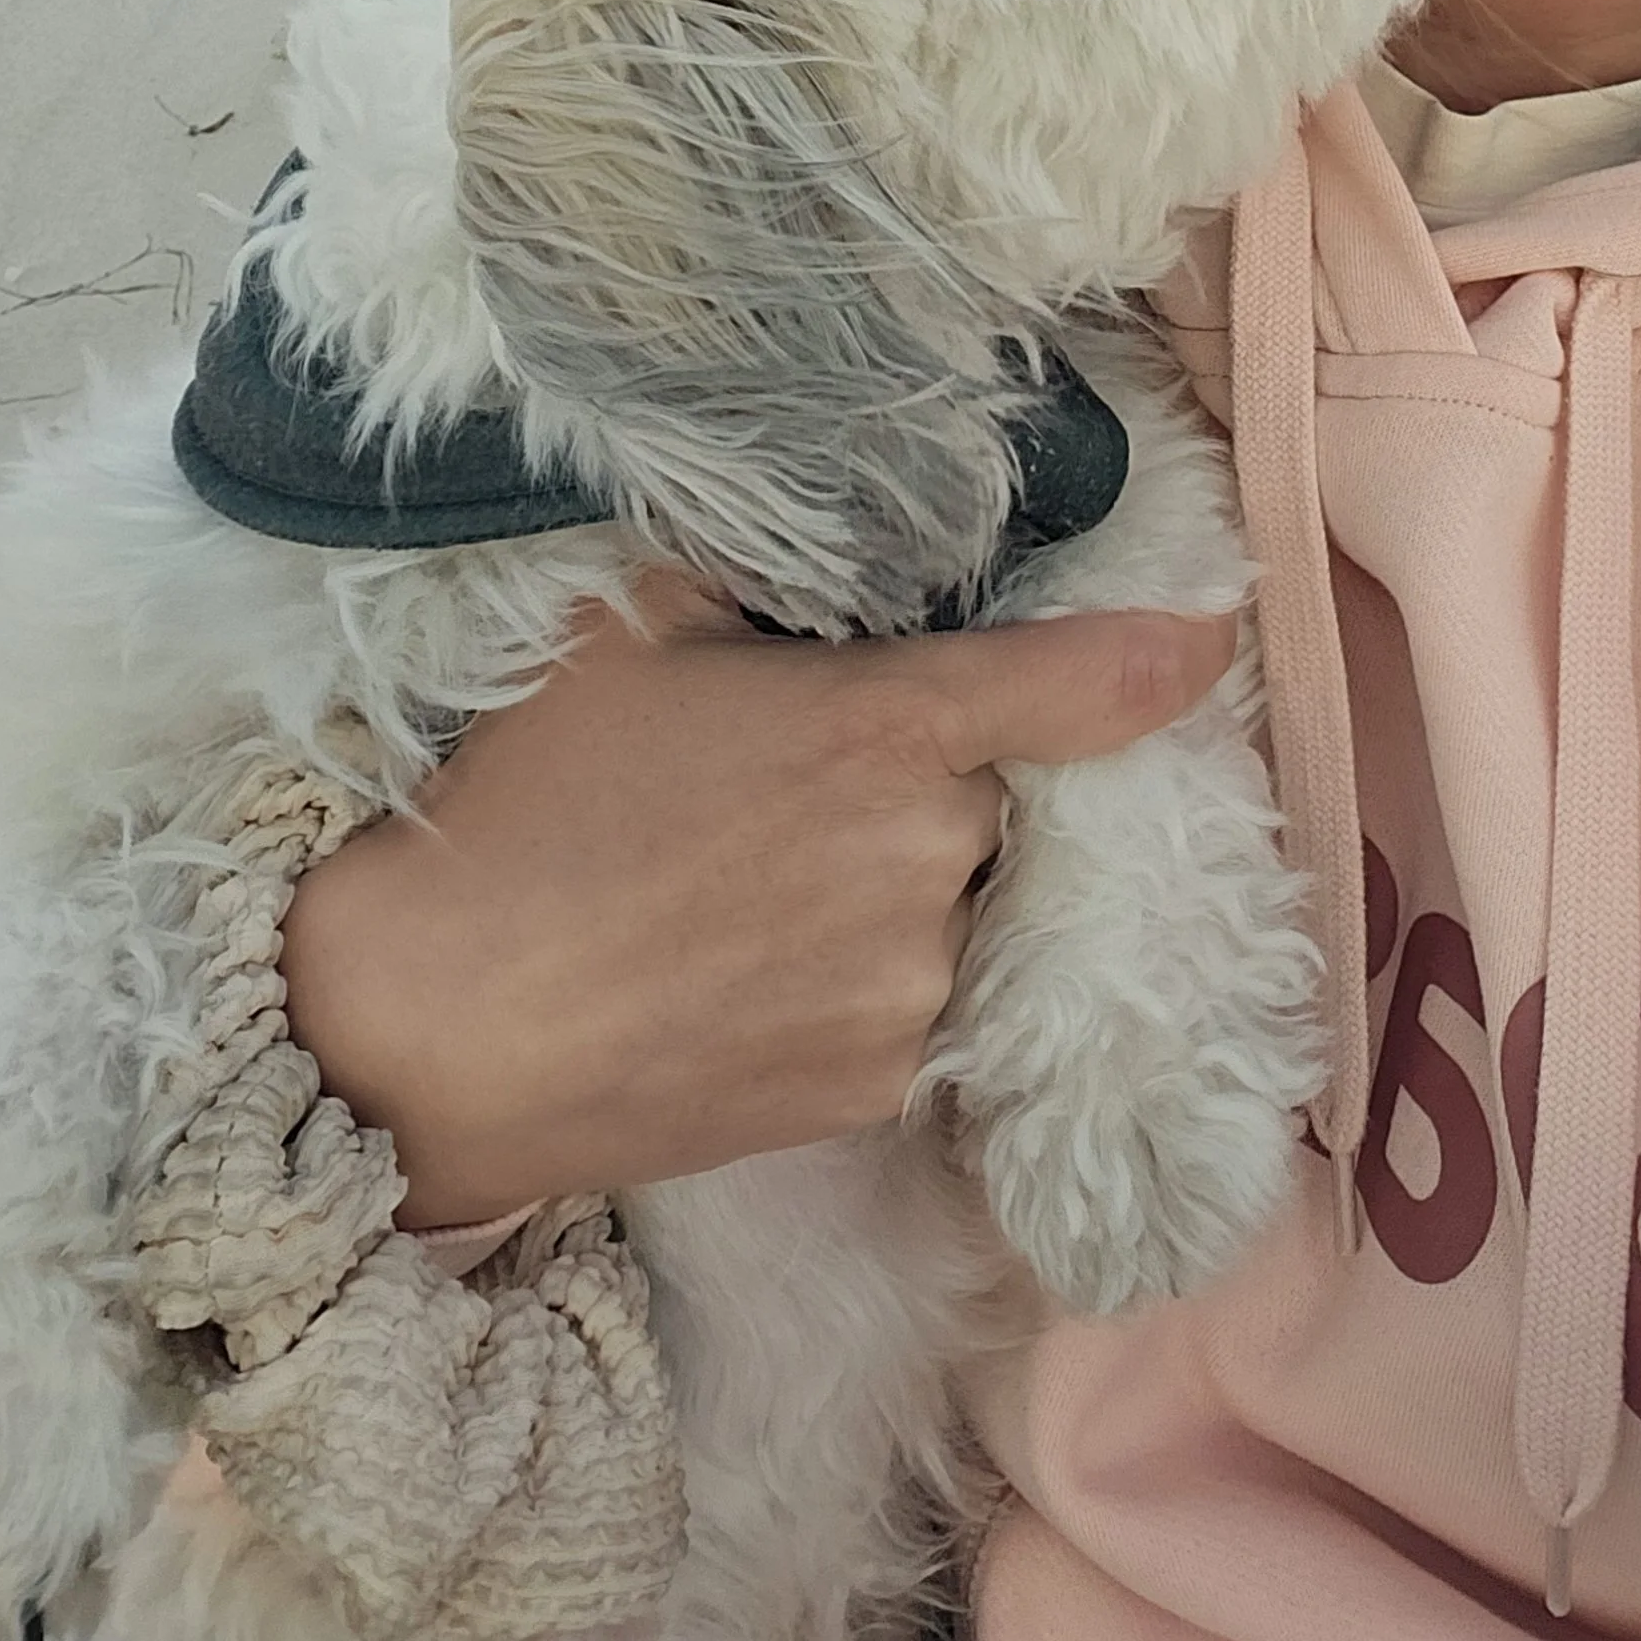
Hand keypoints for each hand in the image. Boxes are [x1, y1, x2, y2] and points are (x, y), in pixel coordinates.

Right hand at [280, 577, 1237, 1227]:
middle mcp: (930, 864)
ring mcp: (909, 992)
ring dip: (888, 884)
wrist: (426, 1030)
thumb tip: (824, 543)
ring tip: (737, 887)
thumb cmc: (518, 800)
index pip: (1084, 684)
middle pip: (991, 799)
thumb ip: (758, 576)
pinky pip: (912, 1006)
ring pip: (951, 904)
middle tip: (785, 781)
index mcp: (886, 730)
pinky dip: (854, 975)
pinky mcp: (874, 1097)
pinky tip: (739, 965)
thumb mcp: (627, 624)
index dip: (1167, 655)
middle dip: (923, 781)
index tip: (1214, 636)